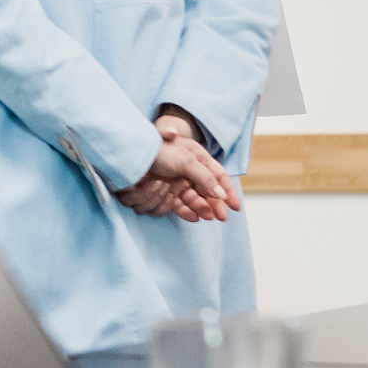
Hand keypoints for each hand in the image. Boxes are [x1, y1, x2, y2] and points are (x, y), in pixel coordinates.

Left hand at [117, 117, 241, 222]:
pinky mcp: (164, 192)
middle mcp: (189, 171)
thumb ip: (204, 177)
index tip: (236, 206)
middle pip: (208, 191)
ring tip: (208, 216)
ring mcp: (176, 182)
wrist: (132, 154)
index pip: (219, 176)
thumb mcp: (186, 160)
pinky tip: (193, 217)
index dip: (228, 191)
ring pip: (193, 200)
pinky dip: (185, 211)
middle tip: (222, 217)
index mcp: (198, 158)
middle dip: (216, 204)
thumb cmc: (160, 150)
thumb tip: (220, 195)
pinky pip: (177, 205)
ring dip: (201, 207)